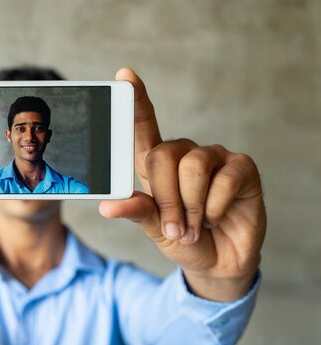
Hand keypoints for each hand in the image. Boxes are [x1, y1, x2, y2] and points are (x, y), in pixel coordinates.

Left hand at [99, 68, 265, 301]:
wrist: (218, 262)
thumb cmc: (182, 238)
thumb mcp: (153, 228)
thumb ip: (136, 211)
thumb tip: (108, 206)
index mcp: (156, 164)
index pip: (143, 126)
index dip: (135, 100)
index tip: (124, 76)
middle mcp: (183, 154)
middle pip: (163, 155)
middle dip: (166, 199)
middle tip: (174, 227)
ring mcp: (214, 157)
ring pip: (192, 167)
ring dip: (191, 206)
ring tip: (195, 225)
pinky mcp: (242, 167)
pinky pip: (223, 180)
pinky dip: (215, 207)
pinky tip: (218, 217)